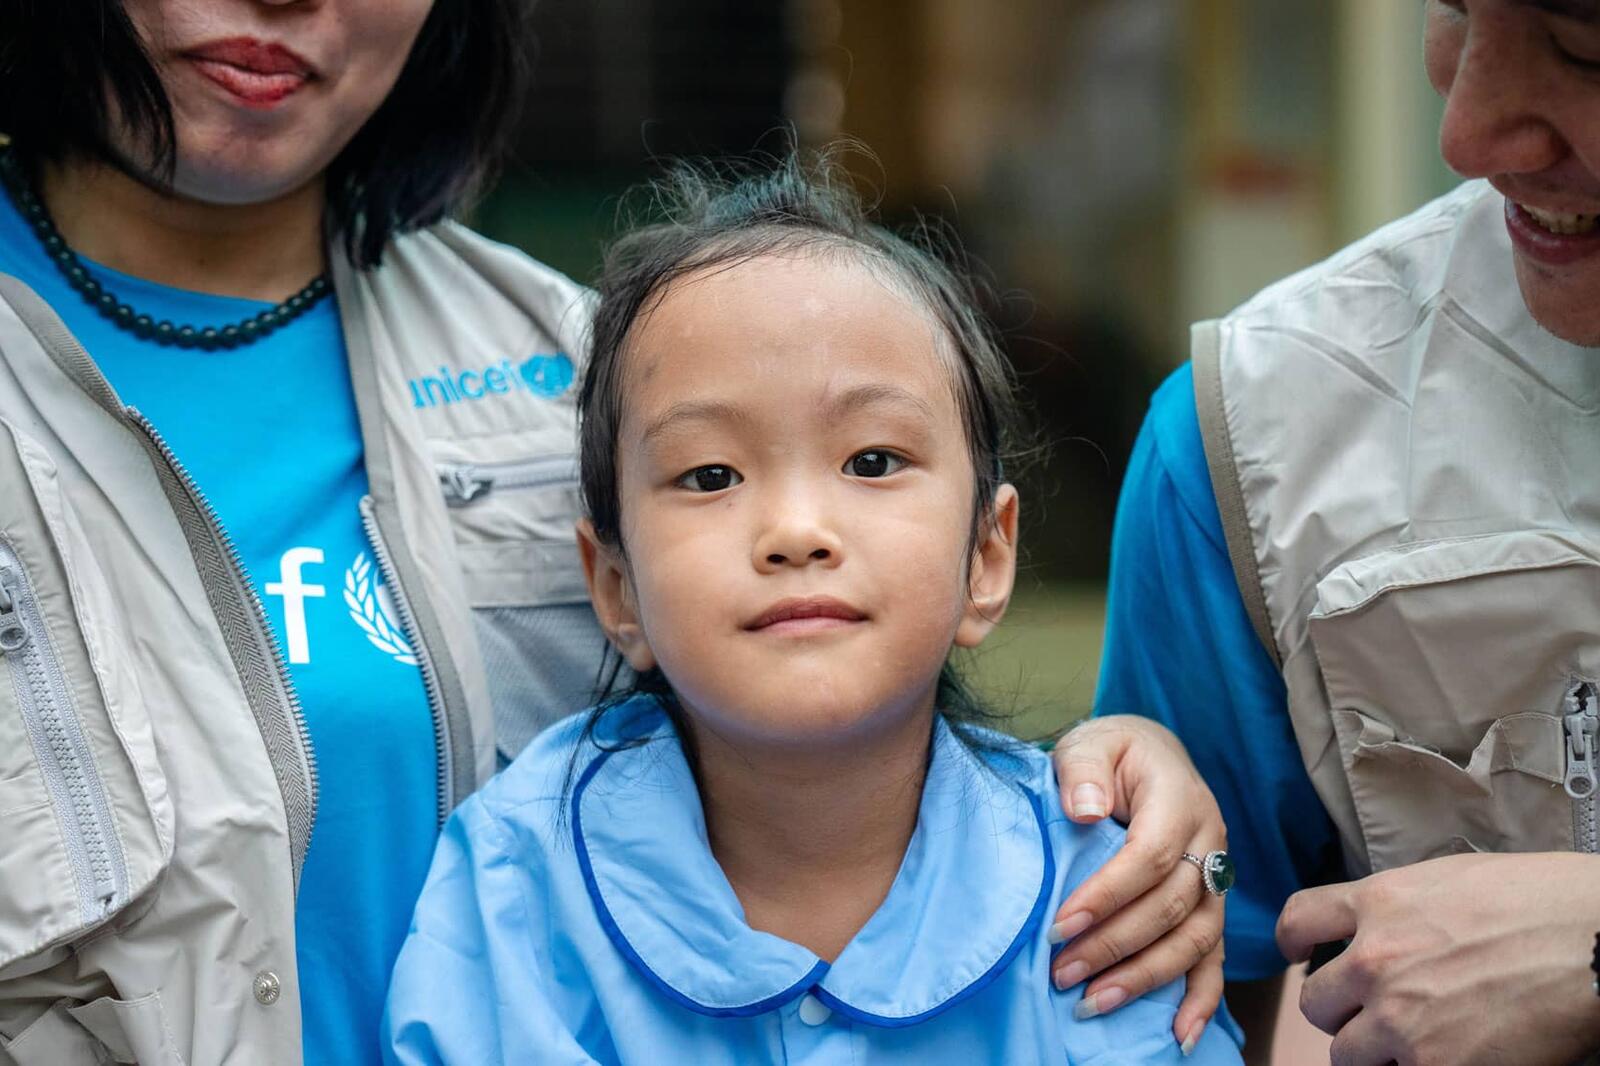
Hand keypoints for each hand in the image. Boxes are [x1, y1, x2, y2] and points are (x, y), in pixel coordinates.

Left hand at [1049, 714, 1226, 1050]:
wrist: (1147, 755)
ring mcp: (1216, 876)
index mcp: (1178, 798)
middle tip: (1062, 973)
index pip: (1147, 857)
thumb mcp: (1090, 743)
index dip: (1106, 896)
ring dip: (1145, 978)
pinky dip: (1202, 999)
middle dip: (1113, 946)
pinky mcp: (1212, 905)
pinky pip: (1216, 957)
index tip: (1058, 927)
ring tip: (1093, 1002)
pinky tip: (1181, 1036)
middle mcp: (1209, 840)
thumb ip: (1083, 771)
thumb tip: (1087, 812)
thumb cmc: (1111, 752)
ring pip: (1194, 939)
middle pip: (1169, 906)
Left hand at [1280, 852, 1599, 1065]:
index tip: (1297, 954)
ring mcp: (1401, 1018)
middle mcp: (1376, 960)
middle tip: (1369, 1012)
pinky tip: (1445, 1058)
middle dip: (1339, 1009)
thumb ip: (1398, 909)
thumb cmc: (1537, 902)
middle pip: (1314, 1001)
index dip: (1292, 942)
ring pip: (1345, 1053)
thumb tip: (1377, 931)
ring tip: (1411, 1042)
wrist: (1593, 941)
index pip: (1299, 921)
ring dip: (1371, 1051)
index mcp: (1378, 903)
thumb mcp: (1448, 880)